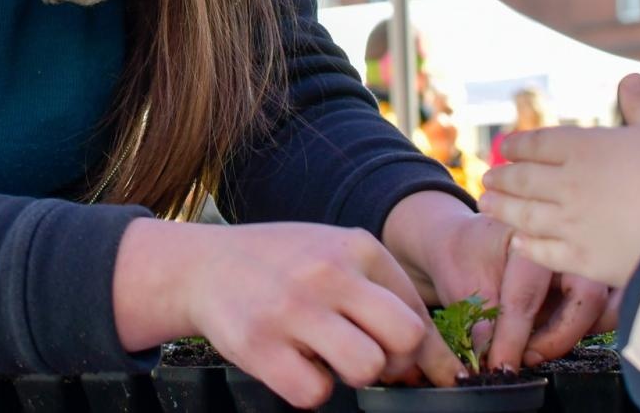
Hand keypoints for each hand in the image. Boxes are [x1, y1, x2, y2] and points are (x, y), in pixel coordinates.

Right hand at [114, 220, 461, 407]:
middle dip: (394, 361)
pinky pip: (315, 393)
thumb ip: (383, 295)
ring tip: (326, 358)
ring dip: (352, 375)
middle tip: (367, 358)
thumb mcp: (334, 256)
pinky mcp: (260, 344)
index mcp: (356, 246)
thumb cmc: (283, 266)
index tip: (416, 369)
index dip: (423, 352)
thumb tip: (436, 365)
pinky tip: (293, 364)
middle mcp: (328, 272)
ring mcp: (292, 308)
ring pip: (366, 367)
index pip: (418, 312)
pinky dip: (309, 389)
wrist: (202, 266)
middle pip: (405, 337)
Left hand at [381, 191, 608, 370]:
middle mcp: (564, 243)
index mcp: (525, 233)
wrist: (465, 240)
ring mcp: (582, 261)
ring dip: (579, 332)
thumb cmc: (462, 256)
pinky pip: (607, 310)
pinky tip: (554, 336)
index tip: (502, 366)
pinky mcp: (590, 281)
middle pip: (588, 295)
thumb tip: (498, 363)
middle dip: (560, 336)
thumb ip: (481, 321)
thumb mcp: (460, 284)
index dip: (513, 339)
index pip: (527, 295)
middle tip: (529, 356)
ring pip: (607, 305)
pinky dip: (587, 328)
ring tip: (541, 345)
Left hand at [478, 75, 639, 287]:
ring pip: (524, 214)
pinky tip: (517, 242)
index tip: (507, 149)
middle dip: (503, 178)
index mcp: (585, 148)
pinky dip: (526, 245)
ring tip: (486, 205)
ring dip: (502, 208)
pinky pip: (543, 251)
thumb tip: (631, 78)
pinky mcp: (581, 259)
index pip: (540, 144)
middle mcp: (569, 183)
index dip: (519, 146)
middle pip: (524, 179)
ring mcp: (571, 223)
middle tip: (487, 179)